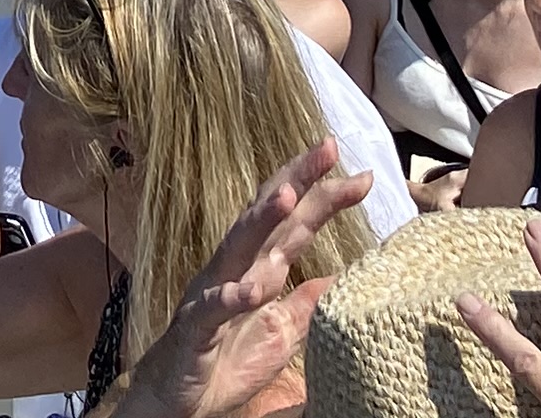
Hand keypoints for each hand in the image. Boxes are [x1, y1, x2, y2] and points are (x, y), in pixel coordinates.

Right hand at [91, 137, 370, 417]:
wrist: (178, 399)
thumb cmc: (225, 361)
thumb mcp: (280, 334)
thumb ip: (307, 303)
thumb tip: (346, 276)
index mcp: (260, 270)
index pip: (295, 223)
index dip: (325, 195)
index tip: (362, 174)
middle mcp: (236, 270)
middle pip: (268, 216)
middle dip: (297, 180)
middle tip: (328, 148)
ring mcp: (213, 294)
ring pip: (238, 247)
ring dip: (262, 220)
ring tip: (288, 196)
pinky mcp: (196, 327)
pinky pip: (213, 309)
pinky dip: (230, 297)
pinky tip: (250, 289)